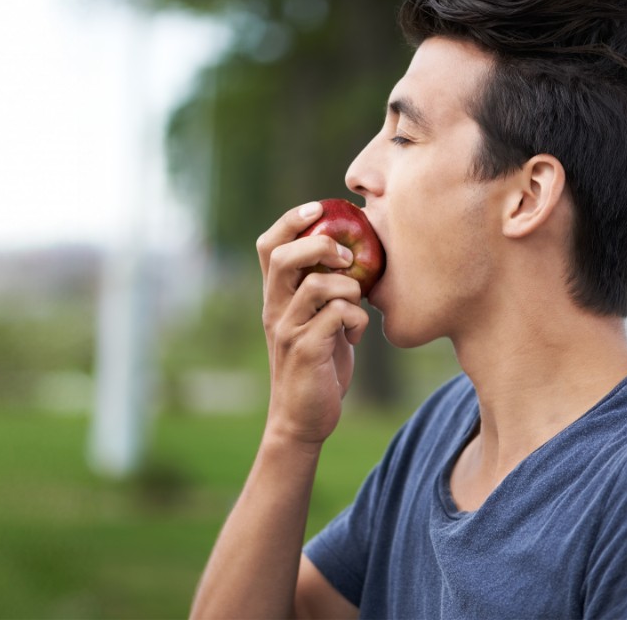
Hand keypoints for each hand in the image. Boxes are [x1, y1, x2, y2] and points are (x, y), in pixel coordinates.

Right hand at [257, 201, 370, 446]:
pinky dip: (358, 320)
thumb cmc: (319, 364)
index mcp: (276, 297)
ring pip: (318, 285)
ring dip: (348, 288)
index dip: (290, 220)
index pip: (268, 246)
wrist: (303, 419)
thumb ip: (325, 290)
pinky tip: (356, 337)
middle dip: (321, 245)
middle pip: (284, 257)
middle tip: (346, 258)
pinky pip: (339, 316)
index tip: (318, 208)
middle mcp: (275, 309)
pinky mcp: (307, 352)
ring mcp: (288, 330)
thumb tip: (354, 254)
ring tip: (355, 306)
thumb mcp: (317, 320)